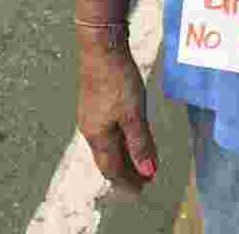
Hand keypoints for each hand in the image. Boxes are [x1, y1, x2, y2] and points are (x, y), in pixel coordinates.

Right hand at [77, 32, 157, 194]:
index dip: (127, 181)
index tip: (142, 190)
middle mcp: (91, 129)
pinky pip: (108, 132)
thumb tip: (147, 171)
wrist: (101, 48)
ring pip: (108, 145)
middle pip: (108, 159)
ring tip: (140, 163)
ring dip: (124, 157)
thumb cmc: (117, 80)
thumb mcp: (134, 113)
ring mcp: (92, 116)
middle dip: (126, 172)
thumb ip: (140, 143)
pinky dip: (121, 141)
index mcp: (98, 136)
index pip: (111, 168)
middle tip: (144, 181)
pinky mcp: (96, 103)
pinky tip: (129, 137)